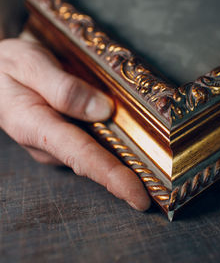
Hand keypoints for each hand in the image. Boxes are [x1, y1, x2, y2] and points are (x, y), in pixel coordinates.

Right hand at [0, 37, 149, 210]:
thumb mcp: (30, 64)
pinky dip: (113, 146)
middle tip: (162, 184)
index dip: (113, 178)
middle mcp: (48, 145)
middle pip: (95, 164)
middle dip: (128, 177)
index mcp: (36, 127)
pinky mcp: (63, 141)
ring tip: (154, 164)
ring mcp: (56, 146)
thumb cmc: (7, 66)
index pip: (82, 157)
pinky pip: (93, 146)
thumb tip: (103, 110)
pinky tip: (131, 141)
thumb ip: (64, 88)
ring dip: (124, 161)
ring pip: (96, 156)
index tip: (139, 197)